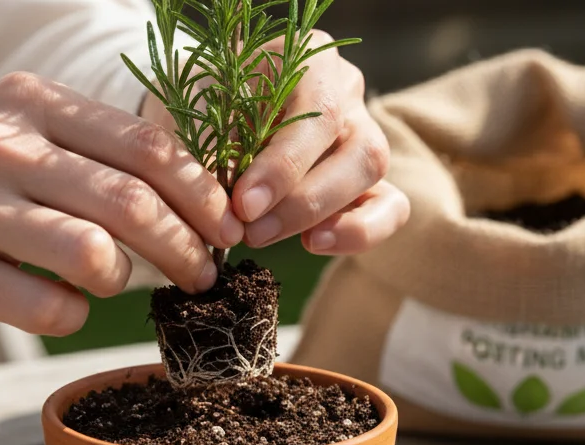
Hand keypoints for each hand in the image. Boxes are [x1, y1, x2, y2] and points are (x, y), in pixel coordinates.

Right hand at [0, 73, 243, 336]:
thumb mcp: (7, 122)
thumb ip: (85, 141)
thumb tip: (186, 187)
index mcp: (30, 103)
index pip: (147, 146)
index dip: (202, 193)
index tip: (224, 225)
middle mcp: (2, 147)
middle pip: (133, 202)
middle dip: (188, 247)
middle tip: (204, 273)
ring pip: (94, 253)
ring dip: (133, 280)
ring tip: (131, 286)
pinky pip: (47, 307)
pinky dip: (75, 313)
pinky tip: (67, 304)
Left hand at [148, 32, 409, 255]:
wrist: (200, 111)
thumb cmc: (198, 107)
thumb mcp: (194, 113)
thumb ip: (210, 147)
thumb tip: (228, 208)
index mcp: (308, 60)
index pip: (319, 113)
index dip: (284, 166)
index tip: (243, 205)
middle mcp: (344, 89)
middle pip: (357, 147)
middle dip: (302, 201)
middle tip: (251, 232)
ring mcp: (362, 130)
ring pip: (373, 171)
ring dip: (322, 214)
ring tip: (267, 237)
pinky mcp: (368, 177)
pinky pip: (390, 206)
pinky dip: (360, 232)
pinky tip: (314, 244)